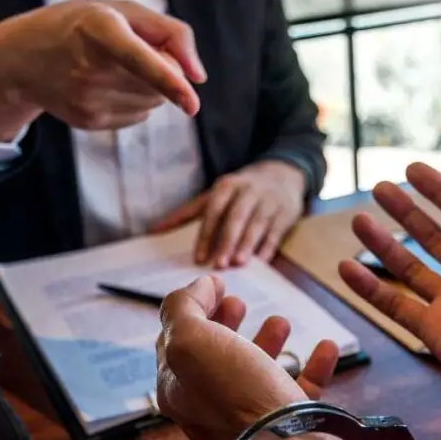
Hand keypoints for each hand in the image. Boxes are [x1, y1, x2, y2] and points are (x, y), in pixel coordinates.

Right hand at [0, 0, 207, 141]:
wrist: (22, 57)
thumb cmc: (83, 25)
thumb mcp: (124, 10)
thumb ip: (172, 33)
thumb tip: (199, 77)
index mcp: (99, 29)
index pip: (141, 60)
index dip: (170, 81)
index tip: (192, 102)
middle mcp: (90, 68)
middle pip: (159, 84)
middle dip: (162, 70)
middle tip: (129, 50)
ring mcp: (86, 100)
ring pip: (154, 103)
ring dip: (150, 87)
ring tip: (113, 66)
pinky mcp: (88, 122)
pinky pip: (139, 116)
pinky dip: (135, 101)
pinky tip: (105, 84)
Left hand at [152, 161, 306, 267]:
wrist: (283, 174)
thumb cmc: (241, 190)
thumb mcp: (216, 194)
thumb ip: (187, 213)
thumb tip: (154, 230)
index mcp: (227, 186)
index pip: (213, 210)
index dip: (206, 233)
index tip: (199, 257)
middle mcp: (248, 191)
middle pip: (236, 217)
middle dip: (227, 241)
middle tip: (219, 264)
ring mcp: (269, 201)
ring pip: (257, 224)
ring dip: (248, 244)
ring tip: (239, 264)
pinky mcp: (286, 213)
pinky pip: (277, 231)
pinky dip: (269, 247)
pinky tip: (262, 262)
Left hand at [156, 275, 339, 439]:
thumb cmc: (237, 397)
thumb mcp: (192, 342)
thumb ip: (184, 309)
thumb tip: (199, 287)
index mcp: (179, 387)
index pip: (175, 340)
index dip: (192, 307)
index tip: (215, 284)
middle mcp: (211, 403)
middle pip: (215, 355)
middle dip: (225, 322)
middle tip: (237, 301)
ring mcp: (251, 413)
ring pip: (257, 371)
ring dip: (268, 341)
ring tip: (280, 321)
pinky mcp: (289, 422)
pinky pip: (301, 388)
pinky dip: (314, 363)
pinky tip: (327, 345)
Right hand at [338, 156, 440, 393]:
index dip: (439, 190)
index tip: (413, 169)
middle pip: (431, 237)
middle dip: (406, 212)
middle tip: (380, 188)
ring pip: (408, 269)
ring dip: (383, 245)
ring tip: (359, 220)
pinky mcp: (435, 332)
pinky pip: (395, 307)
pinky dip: (369, 289)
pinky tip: (346, 268)